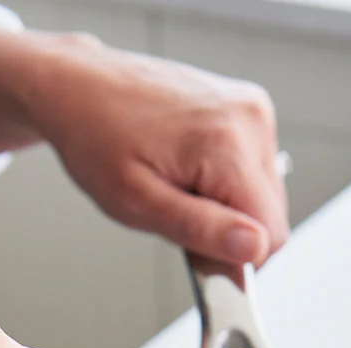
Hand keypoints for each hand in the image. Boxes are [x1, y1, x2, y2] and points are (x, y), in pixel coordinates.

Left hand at [0, 29, 288, 278]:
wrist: (79, 87)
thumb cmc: (97, 140)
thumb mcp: (139, 203)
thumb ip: (201, 230)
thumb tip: (252, 249)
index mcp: (227, 144)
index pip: (270, 236)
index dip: (234, 257)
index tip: (195, 249)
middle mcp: (249, 120)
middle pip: (271, 218)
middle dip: (229, 231)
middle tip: (179, 213)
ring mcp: (252, 109)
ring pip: (264, 198)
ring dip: (228, 208)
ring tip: (180, 187)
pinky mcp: (248, 108)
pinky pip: (256, 171)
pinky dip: (227, 184)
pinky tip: (191, 170)